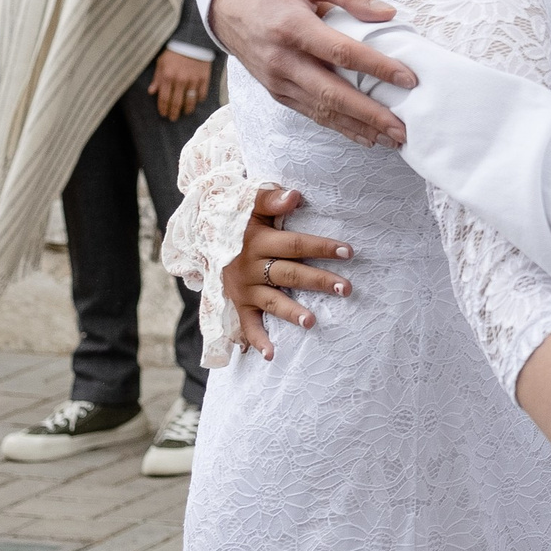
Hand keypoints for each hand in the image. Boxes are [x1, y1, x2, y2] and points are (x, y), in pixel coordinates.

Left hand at [149, 50, 212, 119]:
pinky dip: (199, 99)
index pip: (164, 98)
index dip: (163, 108)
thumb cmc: (174, 51)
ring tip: (185, 113)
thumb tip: (152, 92)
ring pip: (190, 101)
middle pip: (177, 102)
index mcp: (168, 77)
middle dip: (174, 112)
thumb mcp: (161, 62)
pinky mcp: (204, 78)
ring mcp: (193, 80)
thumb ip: (157, 78)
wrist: (193, 41)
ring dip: (187, 109)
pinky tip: (196, 101)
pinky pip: (202, 93)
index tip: (163, 114)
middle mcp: (180, 80)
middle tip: (173, 118)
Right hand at [207, 0, 412, 147]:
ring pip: (322, 111)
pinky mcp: (276, 92)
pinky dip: (339, 127)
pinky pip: (311, 114)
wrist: (227, 4)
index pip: (341, 52)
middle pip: (332, 93)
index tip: (409, 78)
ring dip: (359, 128)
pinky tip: (365, 136)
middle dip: (370, 115)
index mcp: (291, 27)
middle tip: (403, 129)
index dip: (377, 67)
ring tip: (392, 139)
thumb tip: (388, 14)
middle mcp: (281, 59)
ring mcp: (276, 80)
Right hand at [224, 186, 352, 359]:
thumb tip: (295, 195)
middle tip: (346, 288)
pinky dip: (257, 341)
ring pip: (272, 301)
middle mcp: (250, 266)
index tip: (347, 251)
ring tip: (312, 322)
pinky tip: (271, 355)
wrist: (202, 238)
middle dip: (318, 281)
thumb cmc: (238, 219)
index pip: (294, 244)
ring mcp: (244, 288)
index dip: (320, 247)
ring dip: (292, 313)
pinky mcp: (238, 304)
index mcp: (258, 241)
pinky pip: (247, 325)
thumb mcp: (250, 203)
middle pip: (290, 274)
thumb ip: (271, 199)